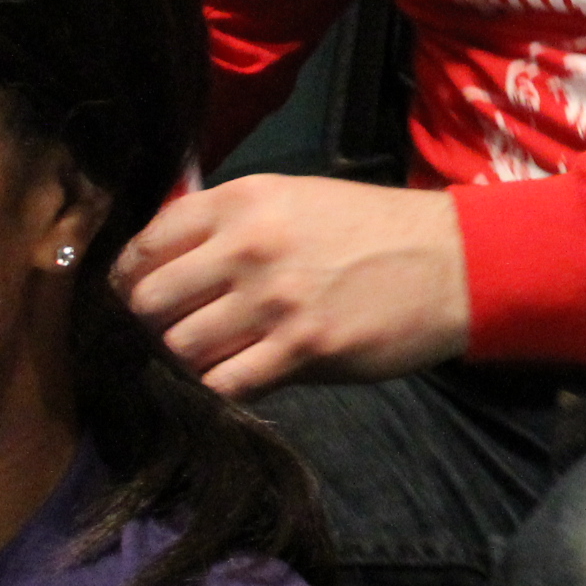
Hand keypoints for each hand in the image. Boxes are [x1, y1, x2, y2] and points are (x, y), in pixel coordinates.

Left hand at [112, 174, 472, 398]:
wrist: (453, 262)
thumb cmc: (372, 230)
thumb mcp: (296, 200)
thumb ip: (229, 224)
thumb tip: (161, 262)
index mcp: (244, 200)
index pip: (145, 244)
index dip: (132, 278)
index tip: (144, 295)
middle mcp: (249, 245)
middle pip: (149, 302)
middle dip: (158, 323)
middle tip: (185, 328)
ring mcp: (274, 299)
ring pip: (180, 348)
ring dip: (193, 359)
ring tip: (223, 352)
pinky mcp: (301, 348)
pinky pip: (224, 383)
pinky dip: (226, 386)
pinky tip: (250, 372)